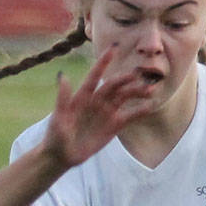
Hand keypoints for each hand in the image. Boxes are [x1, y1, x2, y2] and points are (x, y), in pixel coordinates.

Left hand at [39, 47, 164, 169]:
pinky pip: (129, 116)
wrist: (62, 156)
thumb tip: (62, 75)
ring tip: (151, 89)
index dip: (103, 63)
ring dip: (137, 92)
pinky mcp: (114, 125)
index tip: (113, 48)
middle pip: (114, 86)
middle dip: (125, 80)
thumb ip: (62, 98)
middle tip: (138, 75)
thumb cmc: (55, 136)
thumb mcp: (58, 118)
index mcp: (82, 96)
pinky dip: (140, 111)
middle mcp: (97, 101)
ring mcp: (106, 112)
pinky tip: (150, 106)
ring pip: (124, 98)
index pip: (94, 76)